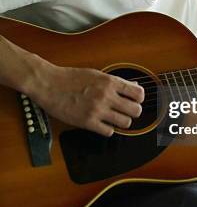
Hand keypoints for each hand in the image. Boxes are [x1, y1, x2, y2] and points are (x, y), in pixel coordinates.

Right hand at [30, 64, 144, 136]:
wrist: (49, 84)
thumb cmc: (70, 78)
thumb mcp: (97, 74)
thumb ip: (116, 82)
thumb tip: (134, 86)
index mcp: (109, 82)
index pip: (138, 93)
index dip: (139, 99)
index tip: (134, 100)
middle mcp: (106, 96)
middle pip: (136, 110)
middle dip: (133, 112)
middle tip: (126, 111)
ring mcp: (97, 110)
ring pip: (126, 123)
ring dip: (122, 122)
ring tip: (114, 118)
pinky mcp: (87, 122)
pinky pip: (109, 132)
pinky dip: (108, 129)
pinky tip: (102, 124)